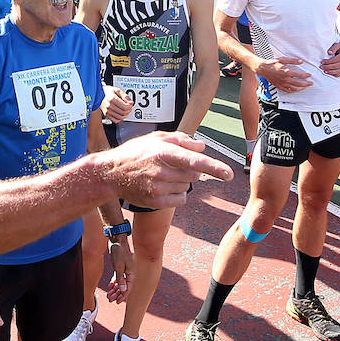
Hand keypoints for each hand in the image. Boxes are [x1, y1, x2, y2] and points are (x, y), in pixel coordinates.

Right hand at [99, 131, 232, 208]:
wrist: (111, 173)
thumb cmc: (135, 152)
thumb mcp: (155, 138)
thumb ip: (181, 140)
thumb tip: (202, 146)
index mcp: (163, 152)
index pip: (194, 161)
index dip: (213, 167)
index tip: (229, 174)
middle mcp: (162, 171)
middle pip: (194, 174)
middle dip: (190, 170)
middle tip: (173, 165)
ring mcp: (158, 188)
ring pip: (188, 187)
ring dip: (182, 182)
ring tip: (162, 175)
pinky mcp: (156, 201)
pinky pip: (181, 199)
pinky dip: (178, 194)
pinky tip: (164, 187)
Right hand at [101, 85, 134, 122]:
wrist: (97, 94)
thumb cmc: (106, 91)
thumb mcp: (117, 90)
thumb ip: (125, 96)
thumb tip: (130, 102)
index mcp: (112, 99)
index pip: (125, 107)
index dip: (130, 106)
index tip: (130, 103)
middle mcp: (109, 106)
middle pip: (123, 112)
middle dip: (129, 110)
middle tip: (129, 107)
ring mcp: (107, 111)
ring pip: (120, 117)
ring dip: (126, 115)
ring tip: (126, 110)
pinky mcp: (106, 114)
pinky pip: (116, 120)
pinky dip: (120, 118)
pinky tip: (121, 114)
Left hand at [105, 237, 132, 302]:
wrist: (117, 240)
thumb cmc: (119, 252)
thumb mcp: (118, 266)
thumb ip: (121, 278)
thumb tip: (124, 290)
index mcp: (131, 273)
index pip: (128, 288)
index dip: (123, 296)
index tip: (117, 302)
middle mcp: (130, 273)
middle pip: (124, 287)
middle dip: (117, 294)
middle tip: (110, 300)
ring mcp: (125, 270)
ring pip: (121, 283)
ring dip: (115, 290)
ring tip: (109, 296)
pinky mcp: (120, 267)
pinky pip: (118, 278)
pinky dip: (114, 283)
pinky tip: (110, 287)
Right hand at [258, 56, 312, 91]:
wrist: (263, 68)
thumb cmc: (272, 64)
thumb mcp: (283, 59)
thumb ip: (293, 61)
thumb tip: (300, 61)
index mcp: (286, 72)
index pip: (299, 75)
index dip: (306, 75)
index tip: (309, 75)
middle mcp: (285, 79)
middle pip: (299, 83)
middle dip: (306, 84)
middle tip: (311, 83)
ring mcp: (282, 84)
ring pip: (294, 88)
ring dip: (301, 88)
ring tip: (305, 87)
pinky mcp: (279, 86)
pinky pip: (288, 90)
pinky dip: (293, 91)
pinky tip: (296, 89)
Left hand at [319, 42, 339, 77]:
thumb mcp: (338, 45)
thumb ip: (333, 48)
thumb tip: (329, 53)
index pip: (335, 60)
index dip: (328, 62)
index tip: (322, 62)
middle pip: (336, 66)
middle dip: (327, 67)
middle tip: (321, 66)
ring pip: (338, 71)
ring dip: (330, 72)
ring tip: (324, 71)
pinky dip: (335, 74)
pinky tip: (330, 73)